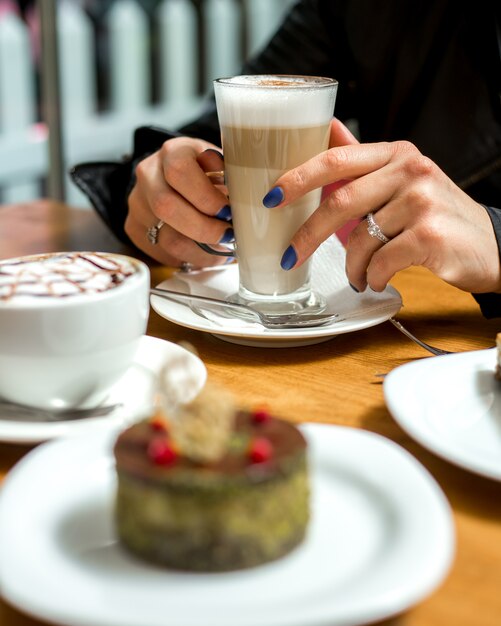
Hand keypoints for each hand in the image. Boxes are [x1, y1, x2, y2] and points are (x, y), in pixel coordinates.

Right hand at [125, 137, 233, 267]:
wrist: (174, 179)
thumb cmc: (207, 174)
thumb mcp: (222, 164)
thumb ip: (232, 175)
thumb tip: (247, 196)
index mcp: (172, 152)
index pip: (180, 172)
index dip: (206, 197)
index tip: (228, 211)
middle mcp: (148, 175)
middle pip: (167, 207)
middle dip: (204, 228)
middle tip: (228, 236)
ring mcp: (137, 203)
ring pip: (167, 238)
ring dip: (202, 250)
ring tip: (223, 250)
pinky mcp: (134, 228)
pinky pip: (164, 252)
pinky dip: (191, 258)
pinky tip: (207, 253)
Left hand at [262, 119, 500, 293]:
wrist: (490, 246)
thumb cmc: (436, 217)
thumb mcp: (403, 181)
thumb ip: (363, 164)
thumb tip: (329, 130)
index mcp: (396, 154)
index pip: (336, 158)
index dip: (298, 178)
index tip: (270, 197)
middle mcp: (410, 169)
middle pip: (339, 201)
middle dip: (307, 235)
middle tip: (289, 257)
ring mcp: (422, 201)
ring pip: (359, 239)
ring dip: (351, 266)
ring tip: (360, 275)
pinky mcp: (430, 234)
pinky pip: (380, 262)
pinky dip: (372, 277)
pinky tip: (379, 280)